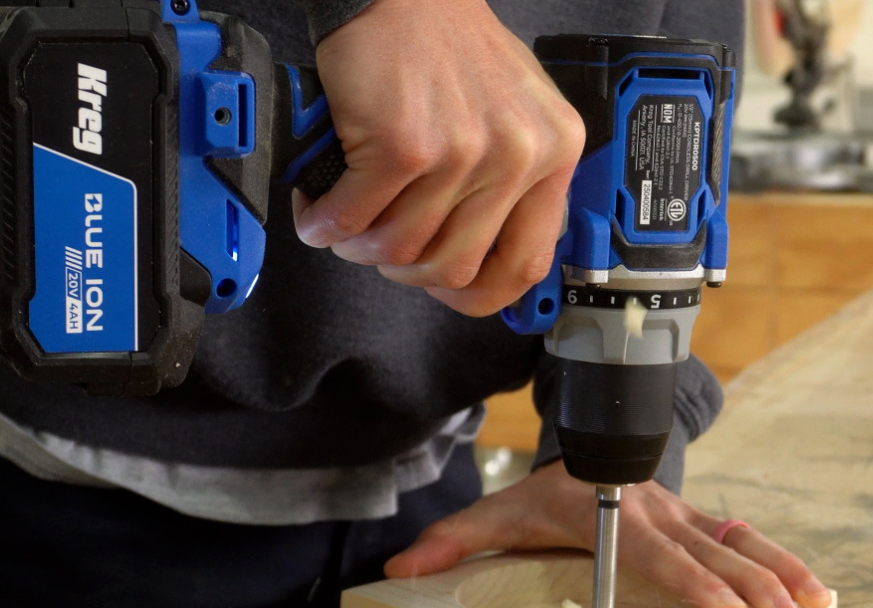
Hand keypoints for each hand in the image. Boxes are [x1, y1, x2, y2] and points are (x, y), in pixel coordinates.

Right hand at [292, 0, 584, 315]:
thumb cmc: (449, 49)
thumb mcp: (515, 116)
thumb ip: (513, 185)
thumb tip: (485, 257)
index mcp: (553, 153)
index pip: (527, 263)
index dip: (480, 293)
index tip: (450, 292)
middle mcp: (518, 155)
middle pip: (453, 268)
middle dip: (403, 269)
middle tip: (379, 247)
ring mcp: (463, 152)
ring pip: (400, 251)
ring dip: (358, 247)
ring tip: (345, 223)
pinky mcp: (404, 145)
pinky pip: (356, 219)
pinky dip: (326, 223)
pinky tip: (319, 208)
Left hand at [385, 461, 832, 607]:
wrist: (582, 450)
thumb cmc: (543, 494)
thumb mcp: (495, 514)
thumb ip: (451, 540)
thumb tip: (398, 567)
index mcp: (612, 515)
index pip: (655, 551)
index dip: (689, 577)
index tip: (722, 604)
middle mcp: (656, 513)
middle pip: (710, 549)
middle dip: (751, 582)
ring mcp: (683, 513)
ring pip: (738, 539)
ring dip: (778, 568)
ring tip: (815, 600)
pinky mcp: (699, 517)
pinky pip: (744, 535)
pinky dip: (779, 557)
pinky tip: (811, 585)